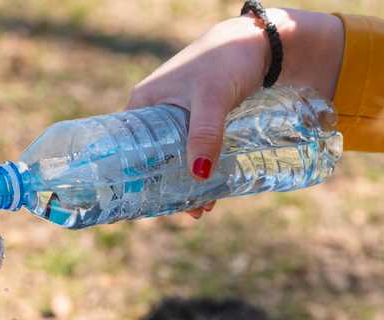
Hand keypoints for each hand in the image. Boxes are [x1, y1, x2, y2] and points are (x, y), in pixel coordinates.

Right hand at [127, 9, 343, 216]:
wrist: (260, 42)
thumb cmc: (226, 60)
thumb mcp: (212, 98)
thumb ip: (205, 133)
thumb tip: (198, 176)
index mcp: (142, 104)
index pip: (126, 147)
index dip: (133, 177)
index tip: (147, 203)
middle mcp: (155, 112)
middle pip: (151, 158)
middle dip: (166, 187)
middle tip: (185, 210)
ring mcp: (177, 117)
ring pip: (174, 157)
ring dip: (187, 182)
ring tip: (203, 207)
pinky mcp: (198, 120)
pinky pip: (192, 150)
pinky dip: (200, 169)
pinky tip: (214, 188)